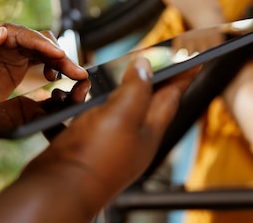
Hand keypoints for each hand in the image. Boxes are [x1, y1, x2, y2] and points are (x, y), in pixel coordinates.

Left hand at [0, 23, 87, 115]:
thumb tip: (0, 31)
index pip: (21, 35)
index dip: (41, 44)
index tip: (58, 54)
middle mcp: (3, 41)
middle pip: (38, 42)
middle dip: (59, 55)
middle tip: (76, 72)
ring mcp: (10, 54)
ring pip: (43, 52)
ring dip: (61, 62)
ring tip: (77, 77)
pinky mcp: (15, 68)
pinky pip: (40, 63)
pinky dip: (54, 68)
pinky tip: (59, 78)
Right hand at [0, 57, 197, 222]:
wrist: (57, 192)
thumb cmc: (93, 159)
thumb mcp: (123, 115)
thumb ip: (137, 88)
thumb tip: (145, 65)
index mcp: (148, 131)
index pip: (171, 97)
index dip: (183, 76)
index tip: (195, 60)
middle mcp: (130, 139)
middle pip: (146, 102)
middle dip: (151, 81)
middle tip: (156, 63)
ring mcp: (106, 144)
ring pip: (114, 110)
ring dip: (114, 91)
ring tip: (115, 75)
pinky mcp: (82, 146)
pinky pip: (84, 119)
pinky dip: (80, 105)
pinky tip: (74, 98)